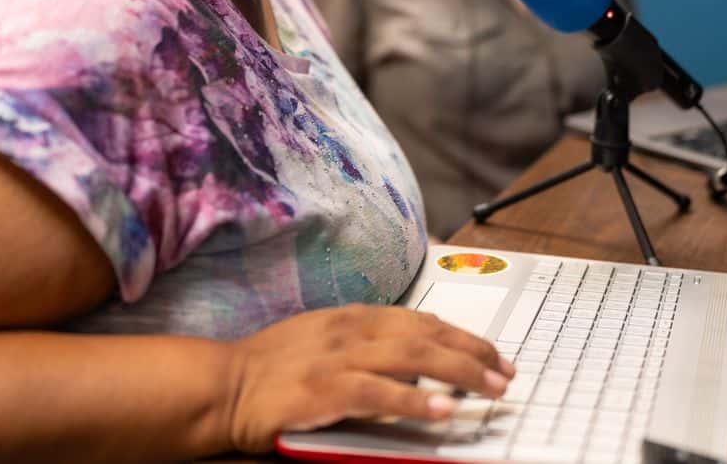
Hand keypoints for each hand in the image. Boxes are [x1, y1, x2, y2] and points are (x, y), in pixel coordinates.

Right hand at [221, 303, 515, 452]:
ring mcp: (337, 359)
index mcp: (353, 317)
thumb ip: (366, 346)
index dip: (464, 335)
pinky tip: (443, 410)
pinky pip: (378, 393)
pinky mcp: (323, 390)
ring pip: (412, 357)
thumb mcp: (323, 342)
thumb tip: (415, 360)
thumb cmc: (270, 368)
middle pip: (427, 335)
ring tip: (490, 388)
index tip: (494, 353)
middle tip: (506, 373)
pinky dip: (414, 400)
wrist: (221, 385)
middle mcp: (351, 331)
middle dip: (473, 352)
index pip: (422, 319)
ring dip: (459, 372)